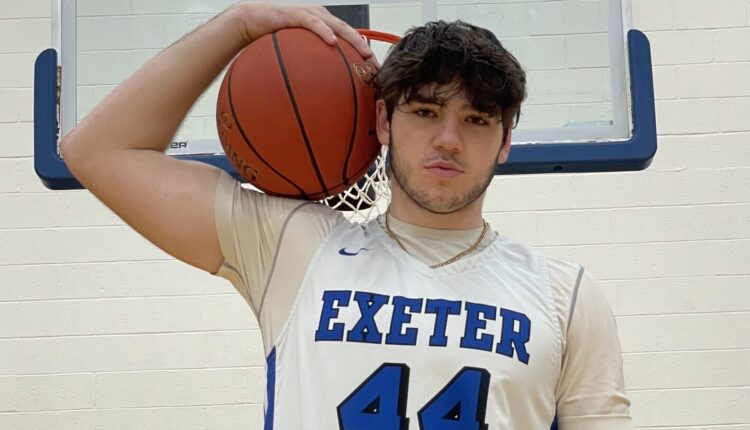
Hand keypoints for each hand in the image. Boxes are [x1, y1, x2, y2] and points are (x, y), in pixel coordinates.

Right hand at [231, 2, 373, 58]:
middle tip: (378, 66)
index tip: (375, 72)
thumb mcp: (294, 56)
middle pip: (350, 33)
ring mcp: (310, 15)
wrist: (249, 21)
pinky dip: (324, 31)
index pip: (349, 39)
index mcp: (324, 26)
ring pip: (338, 25)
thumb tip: (316, 97)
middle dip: (366, 48)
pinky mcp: (296, 13)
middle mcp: (321, 18)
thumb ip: (307, 70)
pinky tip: (333, 42)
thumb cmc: (272, 39)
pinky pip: (313, 23)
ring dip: (353, 39)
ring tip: (365, 52)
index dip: (363, 53)